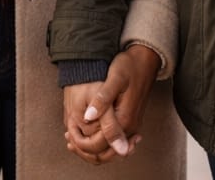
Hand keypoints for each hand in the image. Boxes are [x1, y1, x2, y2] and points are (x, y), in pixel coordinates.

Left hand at [62, 44, 159, 163]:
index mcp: (125, 119)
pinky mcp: (131, 123)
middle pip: (107, 153)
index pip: (101, 145)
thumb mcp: (114, 78)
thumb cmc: (129, 67)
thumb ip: (102, 99)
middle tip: (69, 140)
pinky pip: (115, 141)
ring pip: (111, 150)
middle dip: (86, 150)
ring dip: (93, 148)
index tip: (69, 135)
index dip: (82, 144)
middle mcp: (131, 128)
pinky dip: (101, 142)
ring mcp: (132, 127)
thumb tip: (88, 117)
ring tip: (75, 138)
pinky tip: (88, 133)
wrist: (145, 61)